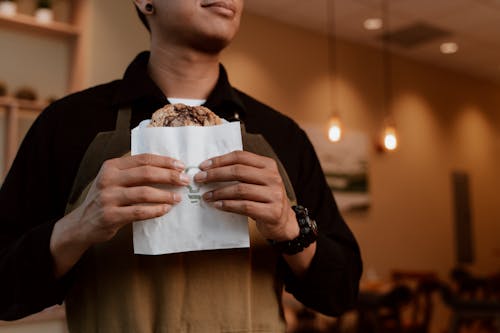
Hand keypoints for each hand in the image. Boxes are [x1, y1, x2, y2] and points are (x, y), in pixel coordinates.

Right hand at [71, 153, 188, 244]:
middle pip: (146, 173)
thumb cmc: (105, 200)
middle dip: (169, 176)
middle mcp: (108, 179)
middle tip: (184, 180)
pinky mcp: (110, 216)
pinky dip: (155, 210)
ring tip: (178, 197)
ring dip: (165, 195)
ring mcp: (108, 197)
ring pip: (144, 193)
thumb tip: (167, 169)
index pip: (143, 159)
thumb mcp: (113, 180)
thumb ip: (132, 173)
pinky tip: (166, 209)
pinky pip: (139, 212)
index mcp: (111, 166)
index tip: (180, 166)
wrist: (81, 224)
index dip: (164, 161)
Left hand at [194, 151, 298, 240]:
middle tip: (200, 179)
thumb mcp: (258, 181)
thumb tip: (211, 169)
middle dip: (215, 174)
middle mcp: (273, 177)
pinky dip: (228, 205)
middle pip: (238, 171)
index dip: (219, 160)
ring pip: (240, 190)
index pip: (240, 157)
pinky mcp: (272, 212)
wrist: (283, 221)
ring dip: (219, 192)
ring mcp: (274, 195)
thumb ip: (241, 173)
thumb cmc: (265, 199)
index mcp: (268, 165)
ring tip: (206, 195)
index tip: (203, 166)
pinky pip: (245, 206)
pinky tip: (218, 205)